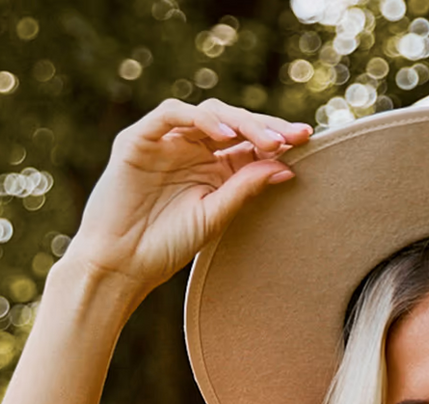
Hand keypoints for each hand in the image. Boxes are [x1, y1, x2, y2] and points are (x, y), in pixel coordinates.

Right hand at [68, 98, 310, 301]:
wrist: (121, 264)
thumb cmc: (166, 246)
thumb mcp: (215, 216)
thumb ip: (245, 189)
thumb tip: (286, 168)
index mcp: (212, 169)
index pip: (248, 143)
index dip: (277, 138)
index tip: (307, 140)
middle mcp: (191, 150)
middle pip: (233, 122)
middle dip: (266, 127)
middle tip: (295, 137)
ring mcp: (166, 141)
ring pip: (207, 113)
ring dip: (240, 121)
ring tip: (267, 140)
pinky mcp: (139, 139)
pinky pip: (171, 114)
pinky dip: (199, 118)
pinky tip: (224, 134)